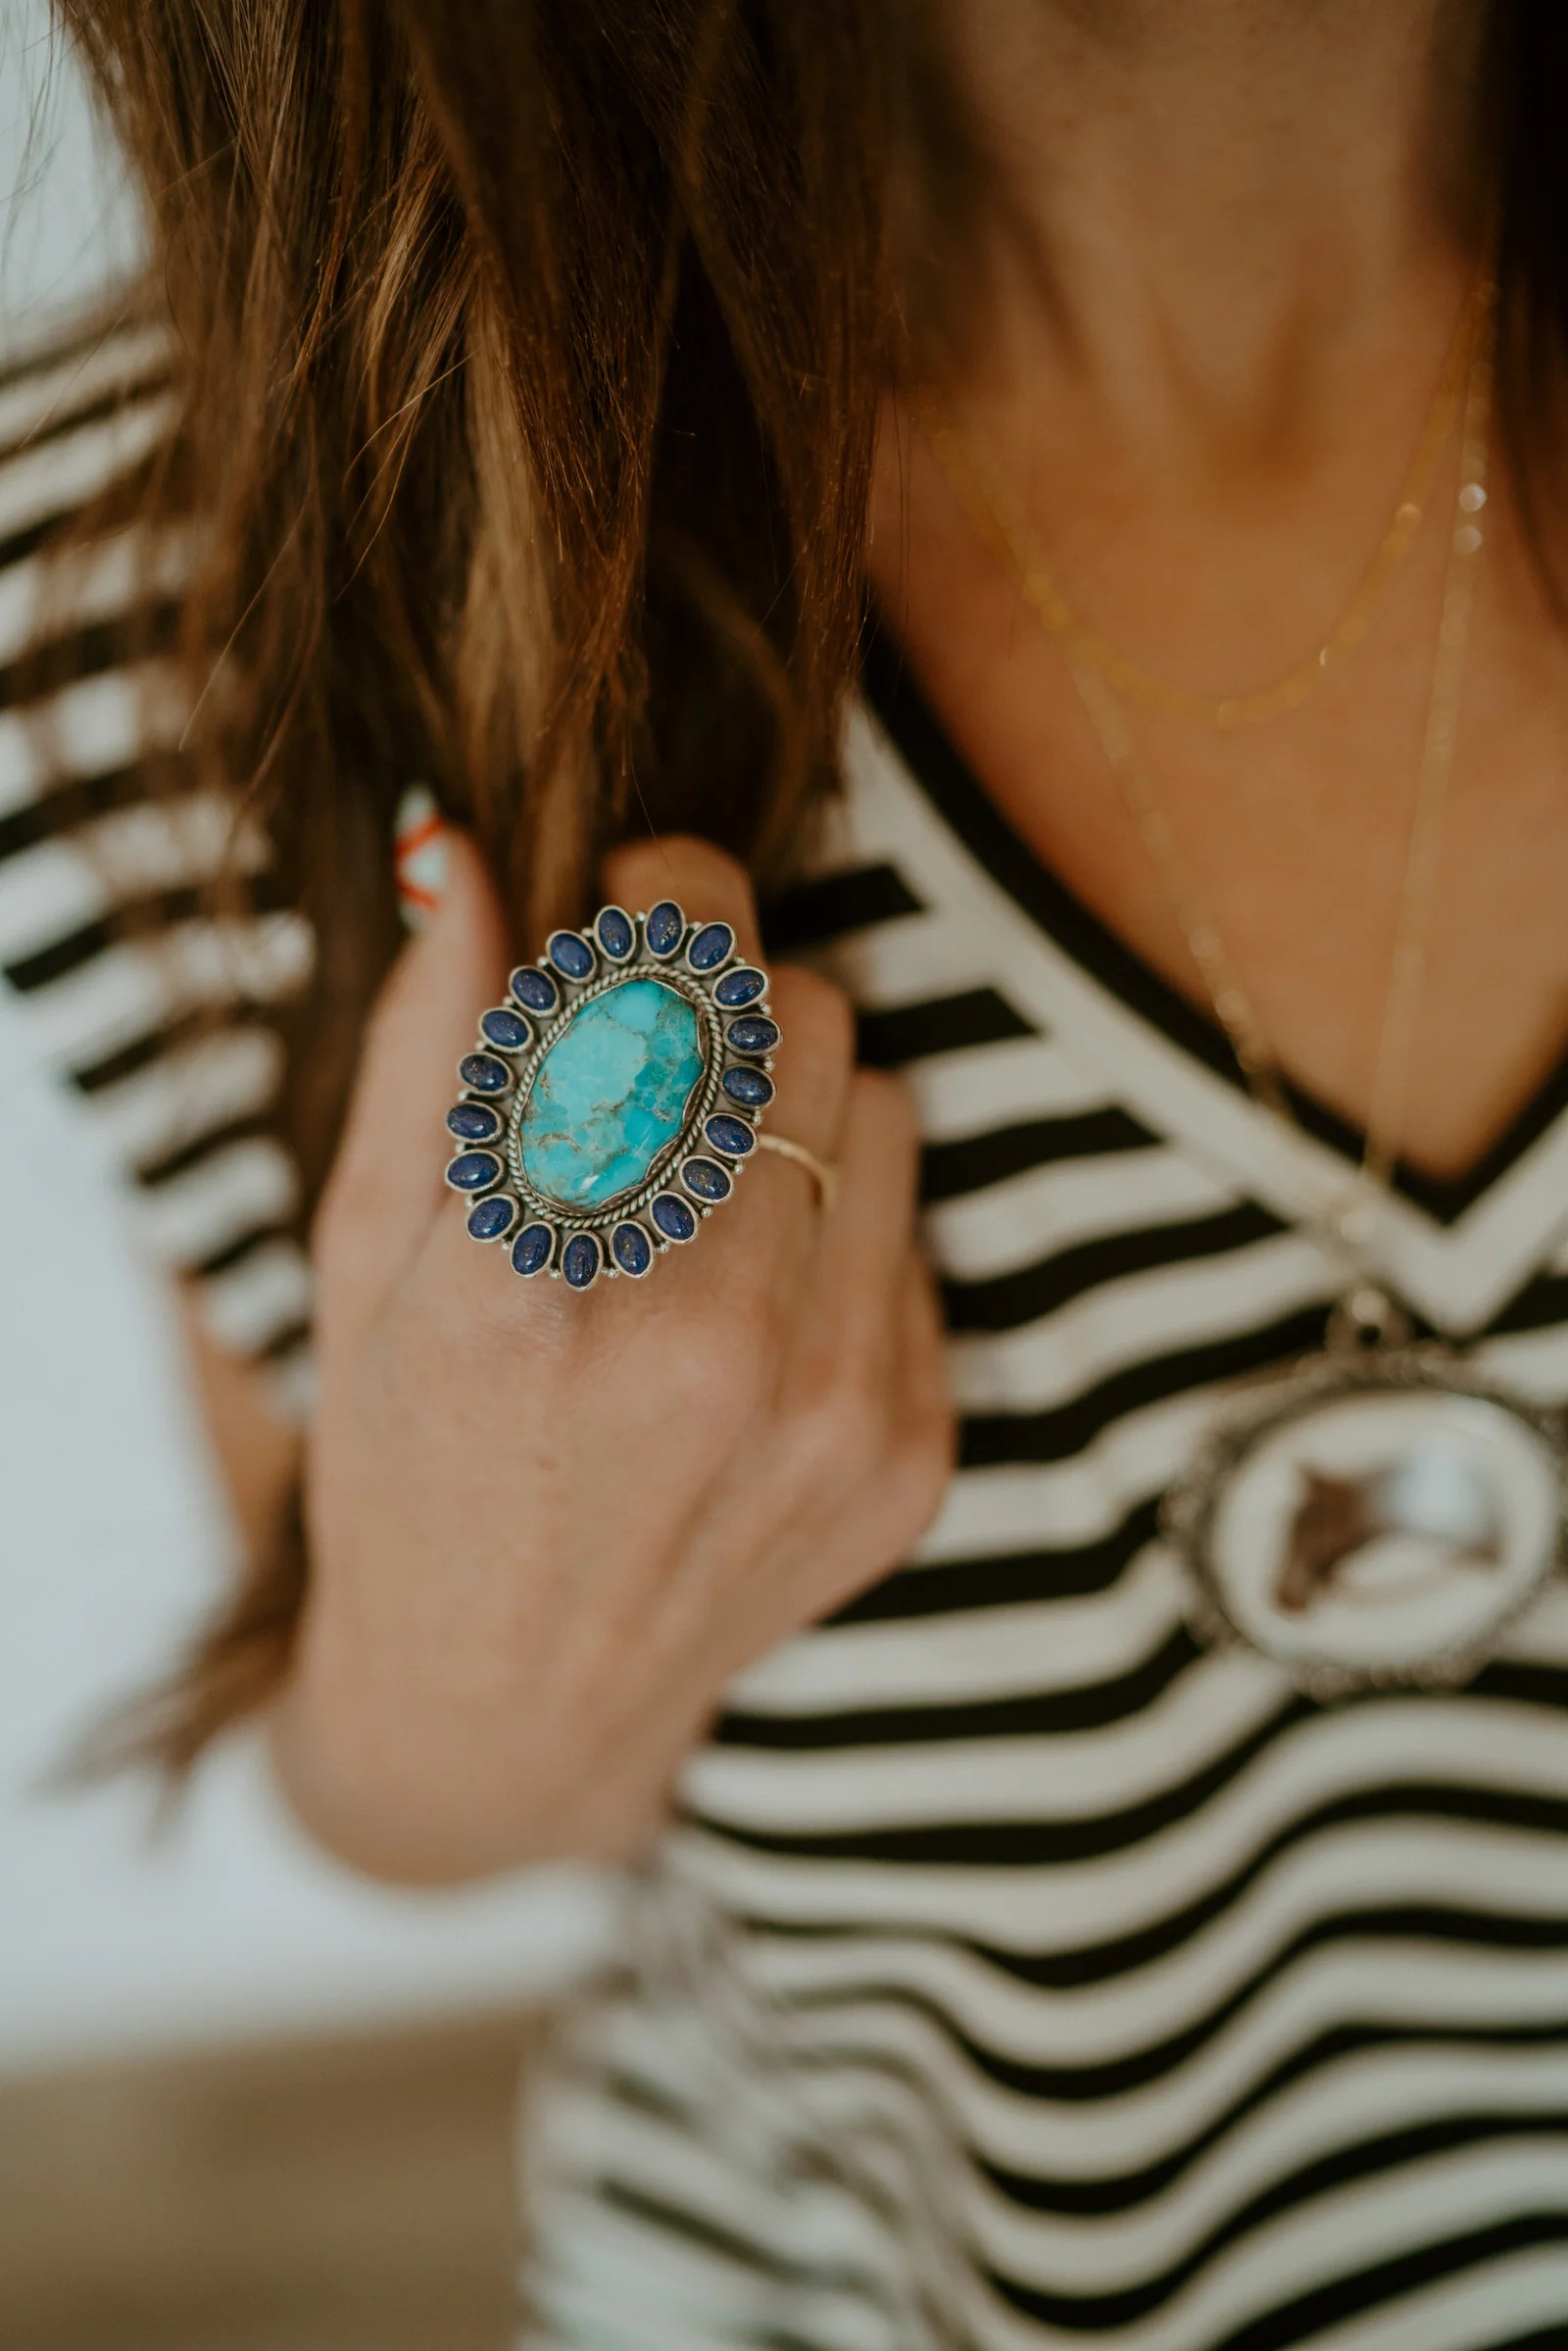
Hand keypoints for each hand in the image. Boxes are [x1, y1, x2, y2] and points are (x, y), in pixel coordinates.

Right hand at [273, 835, 951, 1880]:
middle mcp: (695, 1351)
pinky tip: (756, 1285)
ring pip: (885, 1097)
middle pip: (797, 1016)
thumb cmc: (410, 1454)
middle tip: (666, 1023)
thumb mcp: (359, 1257)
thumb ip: (427, 1046)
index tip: (640, 882)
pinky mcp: (910, 1457)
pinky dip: (844, 1213)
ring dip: (799, 1089)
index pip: (659, 984)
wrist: (514, 1708)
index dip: (668, 886)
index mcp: (521, 1290)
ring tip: (706, 1166)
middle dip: (732, 980)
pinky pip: (921, 1223)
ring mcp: (824, 1416)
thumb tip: (463, 849)